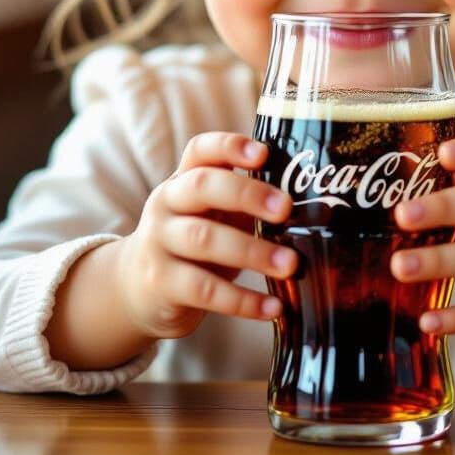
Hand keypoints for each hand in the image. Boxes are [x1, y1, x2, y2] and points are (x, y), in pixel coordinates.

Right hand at [114, 132, 297, 339]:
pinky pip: (204, 290)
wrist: (137, 289)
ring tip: (291, 265)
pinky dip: (243, 301)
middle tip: (286, 209)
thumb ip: (248, 203)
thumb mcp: (213, 215)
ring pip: (204, 239)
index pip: (200, 150)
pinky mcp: (160, 283)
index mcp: (184, 179)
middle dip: (247, 194)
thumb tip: (317, 204)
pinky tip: (273, 308)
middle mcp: (166, 203)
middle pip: (201, 186)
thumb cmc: (195, 243)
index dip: (230, 146)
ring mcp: (158, 242)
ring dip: (253, 252)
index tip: (264, 154)